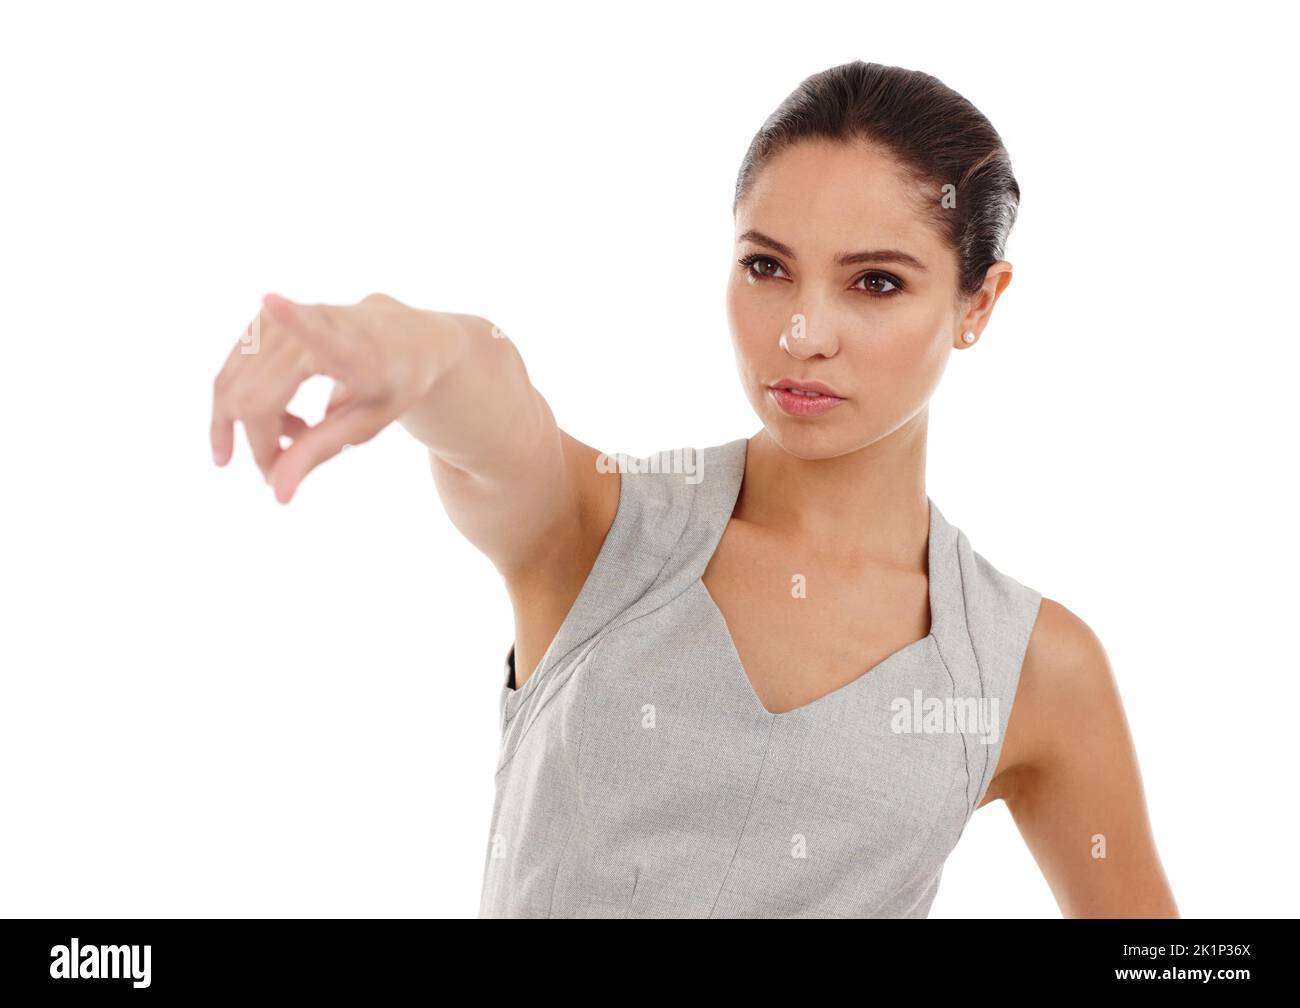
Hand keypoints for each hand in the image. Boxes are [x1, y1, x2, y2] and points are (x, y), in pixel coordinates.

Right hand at [210, 292, 441, 503]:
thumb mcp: (368, 424)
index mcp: (353, 348)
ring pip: (232, 385)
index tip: (272, 302)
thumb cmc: (393, 384)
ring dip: (245, 426)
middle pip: (254, 396)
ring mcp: (283, 317)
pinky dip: (241, 407)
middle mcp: (315, 322)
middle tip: (282, 470)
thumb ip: (320, 451)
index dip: (293, 318)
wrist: (404, 338)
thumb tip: (276, 494)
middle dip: (258, 443)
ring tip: (295, 437)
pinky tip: (282, 423)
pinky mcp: (264, 322)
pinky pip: (232, 374)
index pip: (320, 333)